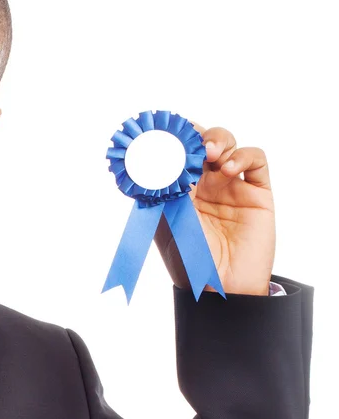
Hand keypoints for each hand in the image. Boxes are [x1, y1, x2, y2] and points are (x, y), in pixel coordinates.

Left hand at [154, 124, 274, 295]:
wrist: (220, 288)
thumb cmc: (187, 259)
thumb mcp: (166, 220)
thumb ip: (166, 187)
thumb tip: (161, 155)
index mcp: (179, 188)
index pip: (177, 153)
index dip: (174, 138)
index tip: (167, 130)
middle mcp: (204, 184)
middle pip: (202, 142)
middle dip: (196, 134)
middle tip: (191, 140)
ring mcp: (231, 186)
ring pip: (228, 144)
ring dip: (218, 140)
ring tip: (210, 153)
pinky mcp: (256, 193)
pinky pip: (255, 160)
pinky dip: (243, 156)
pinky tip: (229, 169)